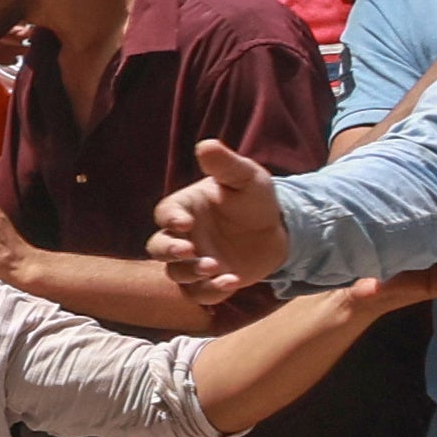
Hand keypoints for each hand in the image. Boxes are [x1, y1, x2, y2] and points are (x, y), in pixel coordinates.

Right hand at [146, 139, 293, 304]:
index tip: (185, 223)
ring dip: (191, 273)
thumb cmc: (254, 199)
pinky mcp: (207, 282)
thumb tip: (206, 144)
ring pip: (176, 273)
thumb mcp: (245, 177)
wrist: (278, 230)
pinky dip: (211, 291)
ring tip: (216, 267)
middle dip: (170, 251)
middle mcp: (182, 237)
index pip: (165, 213)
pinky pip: (198, 292)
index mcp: (184, 208)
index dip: (170, 219)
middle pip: (158, 248)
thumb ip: (225, 165)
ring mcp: (192, 261)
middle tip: (190, 251)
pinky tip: (231, 281)